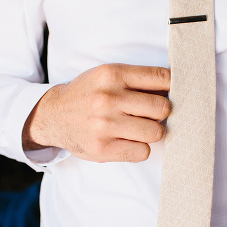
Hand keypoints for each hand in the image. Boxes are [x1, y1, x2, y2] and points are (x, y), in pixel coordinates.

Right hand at [23, 63, 170, 161]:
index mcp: (112, 74)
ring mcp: (105, 125)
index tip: (169, 92)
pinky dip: (139, 148)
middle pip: (162, 108)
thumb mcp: (107, 75)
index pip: (161, 78)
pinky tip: (127, 140)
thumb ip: (137, 79)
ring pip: (156, 132)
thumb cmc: (87, 94)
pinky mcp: (102, 149)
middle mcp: (108, 98)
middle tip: (150, 113)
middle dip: (161, 112)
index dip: (172, 86)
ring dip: (151, 131)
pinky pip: (142, 152)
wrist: (53, 115)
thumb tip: (174, 88)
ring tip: (138, 128)